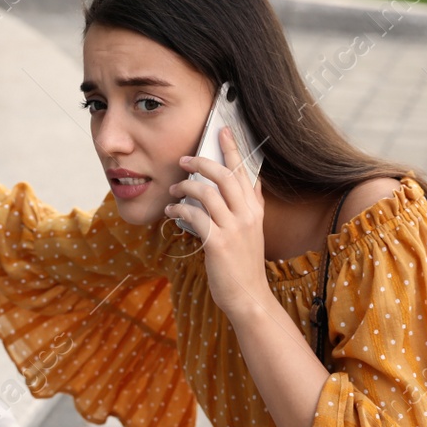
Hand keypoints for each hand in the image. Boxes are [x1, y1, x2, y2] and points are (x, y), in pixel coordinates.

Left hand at [166, 126, 271, 317]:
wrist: (248, 296)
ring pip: (207, 192)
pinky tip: (171, 212)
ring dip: (185, 187)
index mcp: (255, 209)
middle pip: (225, 175)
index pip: (244, 171)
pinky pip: (195, 216)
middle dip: (202, 161)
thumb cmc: (244, 264)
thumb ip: (251, 205)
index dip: (233, 149)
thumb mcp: (253, 230)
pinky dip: (179, 210)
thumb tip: (251, 181)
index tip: (222, 131)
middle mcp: (248, 215)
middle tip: (185, 159)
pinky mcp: (218, 243)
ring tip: (174, 190)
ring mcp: (234, 228)